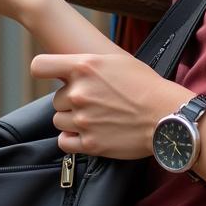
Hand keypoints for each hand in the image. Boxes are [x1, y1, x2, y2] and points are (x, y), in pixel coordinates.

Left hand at [31, 52, 189, 158]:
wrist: (166, 115)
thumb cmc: (146, 85)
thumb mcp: (116, 61)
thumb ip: (88, 64)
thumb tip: (69, 67)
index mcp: (84, 66)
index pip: (39, 66)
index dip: (43, 71)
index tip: (50, 76)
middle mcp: (79, 92)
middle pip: (56, 99)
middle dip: (71, 101)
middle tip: (95, 102)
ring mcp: (83, 119)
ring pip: (59, 120)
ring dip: (72, 120)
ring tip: (96, 117)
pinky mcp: (89, 144)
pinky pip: (64, 141)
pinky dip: (73, 139)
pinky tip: (89, 133)